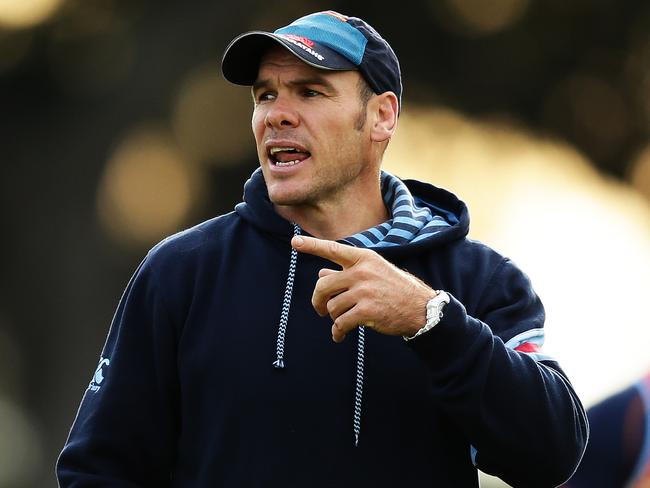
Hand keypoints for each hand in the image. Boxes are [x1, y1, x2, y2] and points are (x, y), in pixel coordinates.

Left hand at [291, 235, 435, 342]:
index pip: (332, 249)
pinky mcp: (366, 310)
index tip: (295, 242)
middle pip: (323, 285)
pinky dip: (337, 332)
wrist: (420, 309)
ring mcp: (364, 291)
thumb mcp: (373, 273)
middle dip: (317, 300)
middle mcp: (362, 271)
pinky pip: (340, 323)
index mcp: (363, 258)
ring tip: (342, 321)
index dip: (312, 246)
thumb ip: (347, 273)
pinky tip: (339, 336)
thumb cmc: (394, 289)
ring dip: (333, 317)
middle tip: (319, 309)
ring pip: (331, 306)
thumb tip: (322, 273)